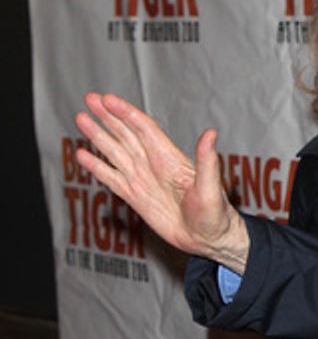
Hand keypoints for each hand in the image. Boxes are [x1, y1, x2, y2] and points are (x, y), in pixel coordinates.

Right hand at [75, 92, 250, 270]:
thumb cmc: (215, 214)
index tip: (107, 99)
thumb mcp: (211, 188)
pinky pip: (111, 178)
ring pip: (115, 152)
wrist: (207, 240)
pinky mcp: (135, 196)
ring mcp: (142, 179)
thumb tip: (210, 134)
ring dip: (98, 136)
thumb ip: (207, 161)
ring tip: (81, 118)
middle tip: (89, 98)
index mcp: (169, 158)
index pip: (143, 128)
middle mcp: (153, 164)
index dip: (125, 113)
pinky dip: (96, 167)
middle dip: (107, 116)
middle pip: (126, 133)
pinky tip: (82, 155)